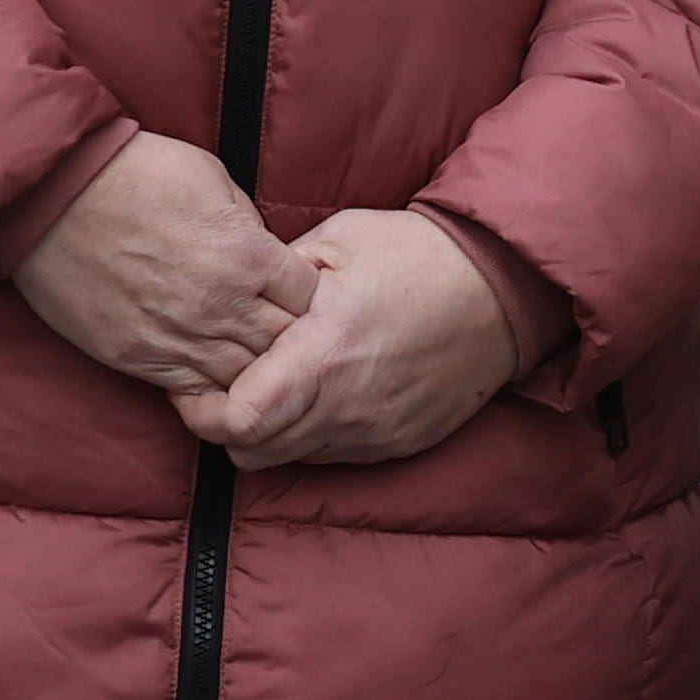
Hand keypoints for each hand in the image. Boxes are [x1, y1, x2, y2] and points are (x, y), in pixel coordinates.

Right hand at [10, 133, 315, 397]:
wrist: (55, 196)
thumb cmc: (137, 174)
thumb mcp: (214, 181)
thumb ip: (249, 226)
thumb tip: (263, 253)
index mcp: (247, 255)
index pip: (307, 297)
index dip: (304, 292)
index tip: (291, 287)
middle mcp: (220, 305)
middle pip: (282, 343)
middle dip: (286, 334)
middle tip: (274, 323)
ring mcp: (178, 337)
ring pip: (242, 376)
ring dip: (249, 364)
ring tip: (244, 349)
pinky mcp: (138, 357)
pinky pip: (192, 390)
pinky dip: (208, 383)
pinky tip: (209, 367)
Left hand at [175, 209, 521, 470]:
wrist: (502, 287)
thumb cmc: (417, 255)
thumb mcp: (336, 241)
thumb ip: (274, 280)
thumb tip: (230, 302)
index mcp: (321, 354)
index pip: (234, 421)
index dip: (201, 410)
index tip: (198, 381)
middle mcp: (345, 406)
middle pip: (253, 452)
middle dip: (231, 423)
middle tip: (234, 382)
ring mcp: (374, 431)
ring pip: (292, 458)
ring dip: (276, 430)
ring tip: (286, 382)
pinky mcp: (399, 442)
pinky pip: (336, 455)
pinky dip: (319, 431)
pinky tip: (332, 389)